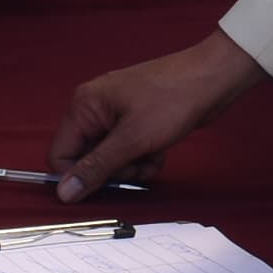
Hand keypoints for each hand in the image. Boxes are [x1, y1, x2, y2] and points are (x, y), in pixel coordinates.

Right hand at [48, 30, 268, 195]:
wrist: (213, 80)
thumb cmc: (172, 100)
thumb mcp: (132, 140)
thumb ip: (96, 168)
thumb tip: (64, 193)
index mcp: (84, 106)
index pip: (60, 153)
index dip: (77, 176)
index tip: (103, 185)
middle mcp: (95, 110)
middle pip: (86, 159)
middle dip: (112, 170)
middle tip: (135, 165)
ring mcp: (116, 116)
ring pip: (110, 160)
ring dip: (131, 167)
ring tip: (152, 156)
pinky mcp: (136, 123)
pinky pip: (128, 153)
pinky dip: (143, 158)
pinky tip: (160, 151)